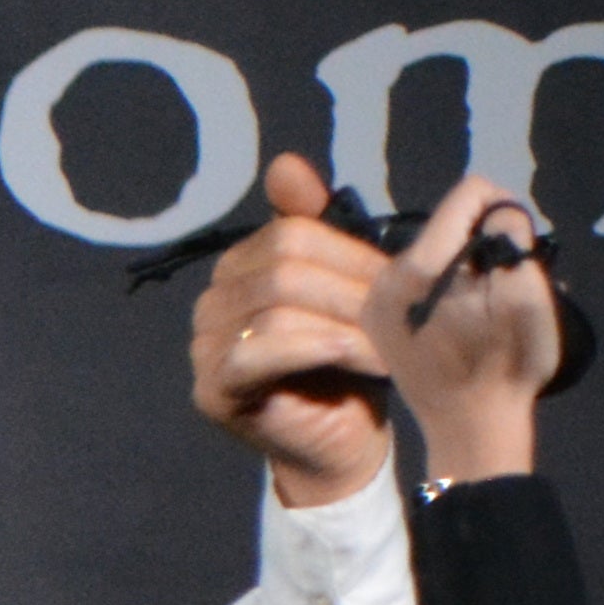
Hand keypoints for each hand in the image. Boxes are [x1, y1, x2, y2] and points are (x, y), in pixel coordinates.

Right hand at [188, 155, 398, 510]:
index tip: (400, 285)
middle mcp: (211, 301)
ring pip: (276, 307)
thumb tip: (284, 163)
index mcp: (240, 267)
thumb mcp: (346, 283)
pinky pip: (256, 351)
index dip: (353, 255)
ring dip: (346, 325)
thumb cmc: (348, 361)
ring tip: (387, 347)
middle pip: (283, 268)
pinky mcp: (211, 388)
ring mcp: (202, 346)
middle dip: (352, 292)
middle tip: (401, 321)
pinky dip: (318, 351)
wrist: (342, 440)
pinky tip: (360, 362)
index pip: (292, 234)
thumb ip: (322, 226)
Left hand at [387, 178, 562, 488]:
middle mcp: (385, 277)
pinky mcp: (375, 317)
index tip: (513, 242)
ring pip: (430, 246)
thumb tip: (495, 210)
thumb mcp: (525, 295)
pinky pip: (413, 275)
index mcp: (419, 269)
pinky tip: (457, 313)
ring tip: (480, 301)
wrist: (468, 425)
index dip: (503, 206)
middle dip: (481, 235)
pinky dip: (441, 281)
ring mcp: (375, 299)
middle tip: (498, 279)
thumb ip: (510, 238)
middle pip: (446, 220)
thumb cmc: (507, 364)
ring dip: (462, 259)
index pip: (467, 194)